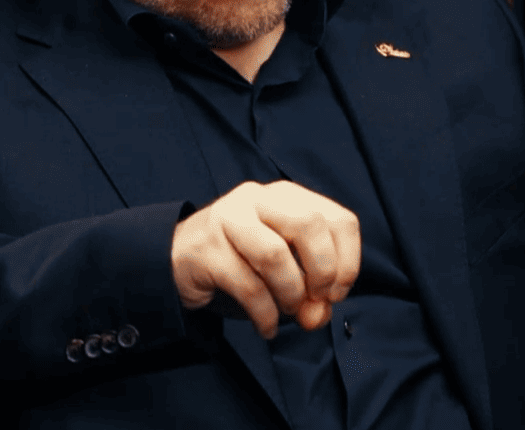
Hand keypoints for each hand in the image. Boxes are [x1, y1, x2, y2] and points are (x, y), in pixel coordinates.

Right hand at [171, 180, 361, 339]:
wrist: (176, 260)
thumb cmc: (240, 263)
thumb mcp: (284, 272)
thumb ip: (311, 293)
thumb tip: (320, 314)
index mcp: (287, 197)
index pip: (338, 219)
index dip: (348, 261)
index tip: (337, 292)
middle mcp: (258, 199)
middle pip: (309, 224)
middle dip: (323, 270)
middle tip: (317, 299)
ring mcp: (229, 219)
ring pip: (275, 254)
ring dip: (291, 293)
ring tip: (289, 312)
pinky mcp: (207, 249)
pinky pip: (247, 286)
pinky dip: (265, 314)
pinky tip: (267, 327)